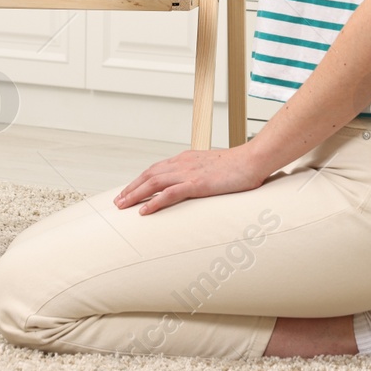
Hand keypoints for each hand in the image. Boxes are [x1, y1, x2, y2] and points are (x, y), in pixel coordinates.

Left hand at [114, 146, 270, 214]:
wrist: (253, 160)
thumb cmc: (238, 166)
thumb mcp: (213, 168)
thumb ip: (200, 173)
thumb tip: (195, 184)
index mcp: (186, 159)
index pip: (156, 169)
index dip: (140, 180)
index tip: (129, 190)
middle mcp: (182, 163)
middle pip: (149, 174)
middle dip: (131, 188)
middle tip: (118, 201)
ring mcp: (189, 173)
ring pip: (154, 183)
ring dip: (135, 194)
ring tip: (123, 206)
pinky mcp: (197, 184)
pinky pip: (170, 194)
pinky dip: (154, 202)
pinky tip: (144, 211)